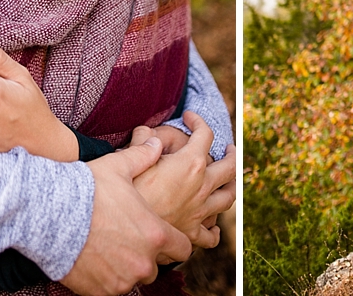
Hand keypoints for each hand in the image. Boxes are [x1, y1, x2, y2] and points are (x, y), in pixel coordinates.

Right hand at [60, 138, 192, 295]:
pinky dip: (107, 278)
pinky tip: (95, 259)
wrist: (50, 216)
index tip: (163, 235)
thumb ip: (142, 157)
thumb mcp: (117, 167)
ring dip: (127, 267)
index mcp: (155, 234)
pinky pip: (112, 289)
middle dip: (146, 254)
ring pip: (134, 278)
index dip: (174, 241)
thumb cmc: (86, 190)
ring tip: (109, 248)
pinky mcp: (101, 292)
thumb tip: (155, 143)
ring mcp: (122, 280)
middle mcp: (143, 262)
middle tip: (128, 239)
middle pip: (156, 265)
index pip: (183, 247)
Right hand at [133, 112, 236, 248]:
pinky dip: (214, 230)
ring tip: (230, 181)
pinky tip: (213, 227)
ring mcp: (199, 211)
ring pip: (228, 198)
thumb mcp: (130, 156)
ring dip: (232, 187)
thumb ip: (142, 140)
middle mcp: (202, 187)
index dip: (198, 120)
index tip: (188, 116)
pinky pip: (210, 235)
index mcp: (190, 163)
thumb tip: (146, 131)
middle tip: (229, 149)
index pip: (205, 133)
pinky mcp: (191, 233)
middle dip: (232, 154)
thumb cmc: (125, 191)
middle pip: (230, 167)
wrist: (121, 229)